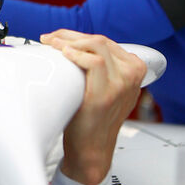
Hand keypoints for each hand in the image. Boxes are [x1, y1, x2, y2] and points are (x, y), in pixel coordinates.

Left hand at [41, 30, 145, 184]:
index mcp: (134, 70)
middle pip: (100, 40)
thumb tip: (73, 46)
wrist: (92, 148)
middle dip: (70, 35)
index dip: (78, 35)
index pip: (105, 41)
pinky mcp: (106, 94)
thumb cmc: (92, 119)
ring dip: (70, 42)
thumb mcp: (107, 88)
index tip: (59, 37)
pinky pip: (94, 62)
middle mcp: (131, 75)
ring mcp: (121, 84)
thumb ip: (103, 68)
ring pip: (97, 45)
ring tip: (53, 45)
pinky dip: (77, 55)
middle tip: (50, 39)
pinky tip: (64, 56)